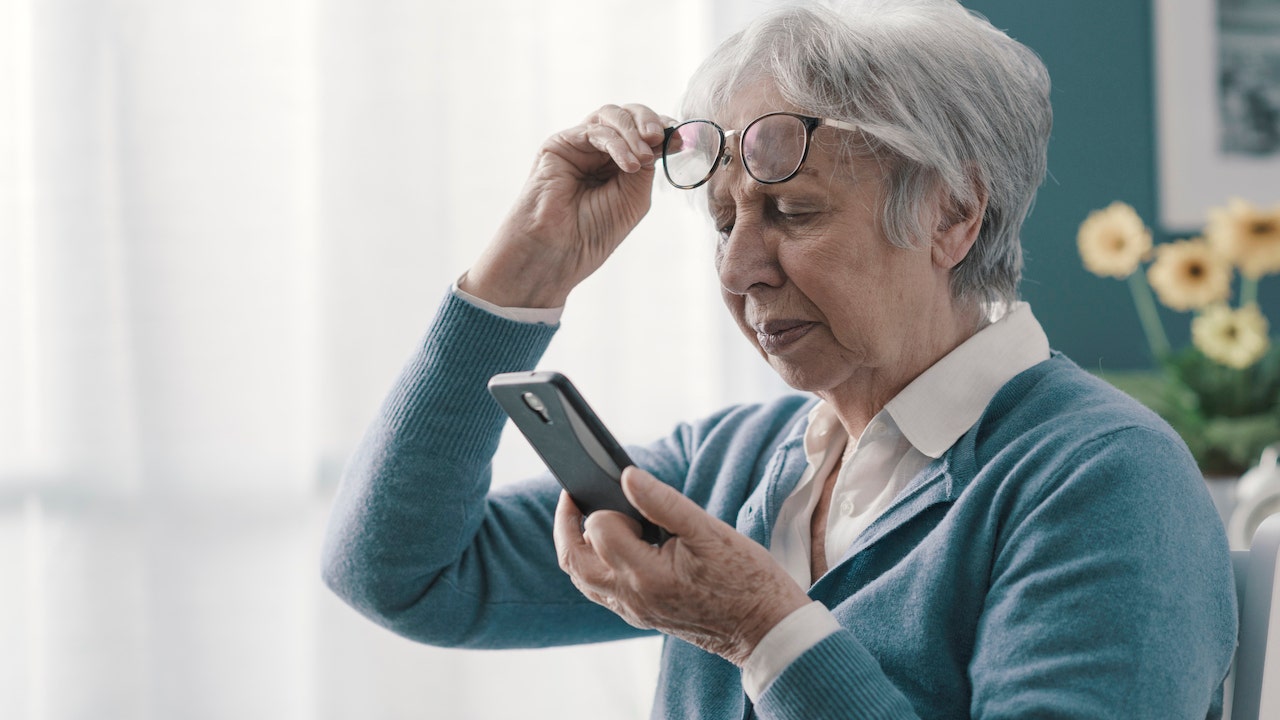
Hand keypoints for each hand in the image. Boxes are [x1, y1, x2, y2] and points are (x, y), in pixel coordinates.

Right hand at [462, 104, 671, 307]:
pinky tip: (629, 165)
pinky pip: (595, 130)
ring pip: (612, 116)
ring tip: (643, 157)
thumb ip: (646, 164)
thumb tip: (663, 137)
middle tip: (662, 137)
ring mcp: (579, 145)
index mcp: (618, 164)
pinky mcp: (560, 143)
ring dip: (634, 131)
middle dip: (651, 122)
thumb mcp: (635, 197)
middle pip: (629, 116)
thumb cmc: (594, 232)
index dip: (664, 130)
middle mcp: (599, 151)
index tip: (682, 138)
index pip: (643, 134)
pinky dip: (617, 143)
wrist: (558, 250)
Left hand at [553, 467, 811, 665]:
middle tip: (573, 495)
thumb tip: (627, 476)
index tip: (622, 487)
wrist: (765, 629)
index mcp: (646, 575)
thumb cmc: (745, 578)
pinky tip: (612, 545)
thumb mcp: (709, 531)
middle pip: (573, 561)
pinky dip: (595, 566)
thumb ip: (663, 502)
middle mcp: (632, 598)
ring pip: (583, 580)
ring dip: (577, 548)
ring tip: (588, 515)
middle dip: (566, 525)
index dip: (607, 506)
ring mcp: (634, 611)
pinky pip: (601, 592)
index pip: (599, 530)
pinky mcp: (641, 617)